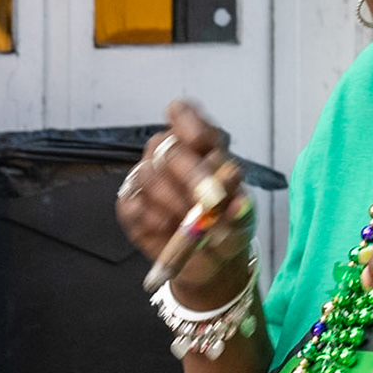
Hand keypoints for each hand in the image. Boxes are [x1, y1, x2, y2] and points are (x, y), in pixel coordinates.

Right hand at [114, 99, 254, 308]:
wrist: (213, 259)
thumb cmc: (229, 224)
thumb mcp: (243, 216)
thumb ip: (240, 207)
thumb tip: (238, 203)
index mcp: (202, 144)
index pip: (184, 114)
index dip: (189, 123)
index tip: (201, 142)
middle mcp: (169, 153)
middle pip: (168, 148)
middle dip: (191, 174)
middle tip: (209, 200)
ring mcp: (146, 176)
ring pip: (149, 175)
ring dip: (174, 202)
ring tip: (194, 225)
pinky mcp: (129, 203)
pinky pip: (134, 204)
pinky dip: (155, 220)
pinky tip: (171, 230)